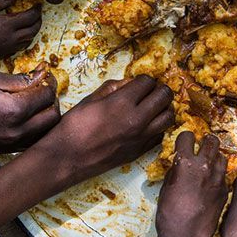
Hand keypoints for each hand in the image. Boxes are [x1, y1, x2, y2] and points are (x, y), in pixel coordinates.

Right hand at [0, 0, 40, 60]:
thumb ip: (3, 1)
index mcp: (7, 25)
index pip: (30, 18)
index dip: (36, 11)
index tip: (38, 5)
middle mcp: (9, 40)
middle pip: (32, 31)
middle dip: (37, 22)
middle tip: (37, 15)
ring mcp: (5, 49)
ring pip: (26, 42)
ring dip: (31, 33)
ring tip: (30, 24)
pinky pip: (17, 49)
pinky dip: (22, 41)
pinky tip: (18, 35)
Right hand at [0, 69, 59, 152]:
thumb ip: (20, 80)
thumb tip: (41, 76)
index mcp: (13, 111)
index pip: (46, 97)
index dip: (49, 82)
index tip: (45, 75)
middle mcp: (15, 132)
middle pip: (52, 118)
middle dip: (51, 101)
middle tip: (42, 89)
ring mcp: (9, 144)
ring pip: (44, 133)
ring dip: (46, 118)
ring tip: (36, 104)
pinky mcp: (2, 151)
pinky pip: (29, 142)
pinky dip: (35, 130)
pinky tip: (26, 118)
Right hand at [37, 75, 174, 183]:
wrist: (67, 157)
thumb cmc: (74, 126)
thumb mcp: (90, 99)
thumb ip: (113, 87)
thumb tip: (129, 82)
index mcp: (122, 102)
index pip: (148, 82)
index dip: (144, 79)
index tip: (138, 82)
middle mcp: (137, 119)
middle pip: (164, 96)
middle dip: (159, 89)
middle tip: (150, 91)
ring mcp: (141, 137)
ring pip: (169, 117)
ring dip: (164, 108)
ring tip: (153, 107)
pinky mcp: (140, 151)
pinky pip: (161, 135)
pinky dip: (158, 127)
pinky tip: (147, 124)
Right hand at [155, 132, 227, 236]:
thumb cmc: (170, 215)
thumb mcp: (166, 188)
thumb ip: (175, 172)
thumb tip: (179, 165)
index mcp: (185, 163)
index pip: (187, 136)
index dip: (185, 138)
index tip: (184, 143)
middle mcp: (204, 166)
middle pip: (211, 141)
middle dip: (205, 141)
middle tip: (201, 146)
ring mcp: (217, 178)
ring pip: (221, 157)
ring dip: (214, 158)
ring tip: (208, 165)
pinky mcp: (225, 191)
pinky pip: (224, 175)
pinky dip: (218, 175)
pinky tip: (211, 183)